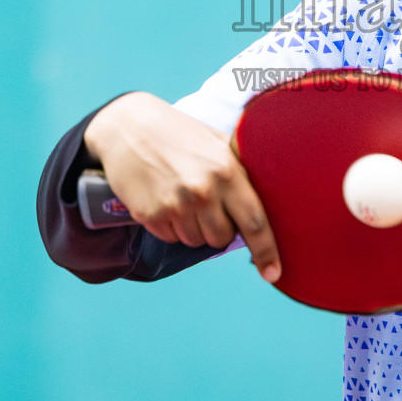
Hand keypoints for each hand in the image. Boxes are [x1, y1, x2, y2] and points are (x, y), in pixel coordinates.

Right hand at [84, 92, 280, 283]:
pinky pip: (170, 237)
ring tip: (183, 196)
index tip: (273, 274)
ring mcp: (174, 205)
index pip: (254, 221)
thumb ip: (240, 168)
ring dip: (193, 227)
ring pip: (196, 241)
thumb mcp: (216, 142)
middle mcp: (203, 191)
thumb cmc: (179, 134)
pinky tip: (164, 198)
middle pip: (222, 238)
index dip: (266, 250)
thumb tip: (269, 198)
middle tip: (207, 203)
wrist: (129, 126)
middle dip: (219, 228)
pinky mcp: (150, 214)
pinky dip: (170, 226)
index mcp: (226, 170)